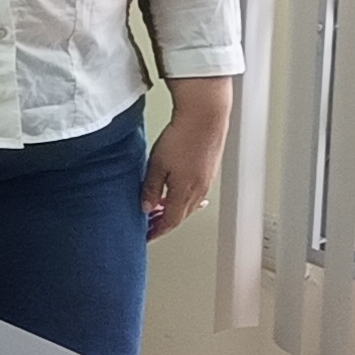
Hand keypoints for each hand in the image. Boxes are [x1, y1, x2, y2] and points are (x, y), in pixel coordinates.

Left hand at [145, 95, 226, 238]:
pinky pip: (195, 193)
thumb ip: (150, 188)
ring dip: (173, 210)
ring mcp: (206, 181)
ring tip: (158, 210)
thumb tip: (145, 207)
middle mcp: (198, 190)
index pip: (170, 221)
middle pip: (180, 216)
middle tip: (149, 226)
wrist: (204, 118)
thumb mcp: (157, 165)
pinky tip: (174, 192)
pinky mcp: (208, 171)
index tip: (146, 236)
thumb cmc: (181, 137)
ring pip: (188, 205)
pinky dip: (182, 198)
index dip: (157, 231)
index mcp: (184, 192)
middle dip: (164, 223)